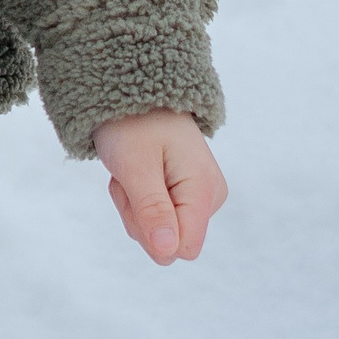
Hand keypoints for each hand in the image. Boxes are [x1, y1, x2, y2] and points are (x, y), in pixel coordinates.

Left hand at [92, 110, 226, 264]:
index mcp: (204, 190)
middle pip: (168, 241)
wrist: (132, 85)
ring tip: (131, 167)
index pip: (182, 248)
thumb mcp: (135, 166)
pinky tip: (135, 169)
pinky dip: (136, 196)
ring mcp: (198, 194)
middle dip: (138, 215)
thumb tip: (168, 253)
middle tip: (129, 176)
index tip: (134, 192)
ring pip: (159, 231)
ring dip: (133, 203)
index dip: (150, 232)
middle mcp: (210, 196)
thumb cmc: (132, 122)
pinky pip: (157, 216)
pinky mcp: (186, 192)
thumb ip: (152, 211)